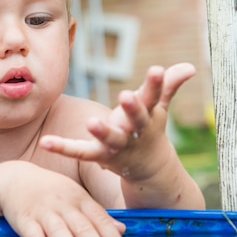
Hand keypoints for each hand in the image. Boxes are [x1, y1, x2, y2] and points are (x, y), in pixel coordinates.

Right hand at [0, 162, 125, 236]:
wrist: (14, 178)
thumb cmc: (50, 190)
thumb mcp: (75, 195)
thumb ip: (97, 214)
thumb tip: (121, 230)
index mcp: (80, 198)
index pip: (101, 219)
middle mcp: (64, 205)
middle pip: (84, 230)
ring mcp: (44, 212)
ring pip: (61, 235)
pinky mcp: (25, 220)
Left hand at [39, 63, 195, 177]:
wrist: (149, 169)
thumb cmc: (150, 130)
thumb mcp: (159, 108)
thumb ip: (168, 87)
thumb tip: (190, 67)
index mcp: (148, 117)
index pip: (153, 98)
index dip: (156, 84)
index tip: (157, 69)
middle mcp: (134, 132)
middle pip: (135, 120)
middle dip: (132, 109)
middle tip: (126, 95)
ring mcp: (117, 146)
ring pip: (111, 139)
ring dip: (103, 132)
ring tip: (92, 123)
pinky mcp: (99, 156)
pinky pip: (80, 151)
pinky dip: (63, 147)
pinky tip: (47, 142)